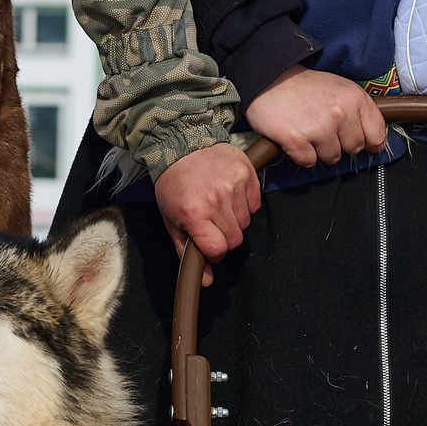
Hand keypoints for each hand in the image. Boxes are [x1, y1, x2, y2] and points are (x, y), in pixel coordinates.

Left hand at [153, 143, 261, 285]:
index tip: (210, 246)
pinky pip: (255, 204)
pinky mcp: (247, 173)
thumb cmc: (174, 184)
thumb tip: (206, 281)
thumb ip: (187, 251)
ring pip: (246, 222)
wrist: (183, 144)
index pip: (218, 249)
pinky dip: (245, 203)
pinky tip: (230, 193)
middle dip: (224, 237)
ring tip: (219, 204)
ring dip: (234, 219)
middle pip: (235, 239)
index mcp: (194, 212)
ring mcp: (234, 185)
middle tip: (212, 223)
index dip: (215, 253)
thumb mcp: (171, 219)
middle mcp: (216, 199)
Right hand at [243, 67, 386, 168]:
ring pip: (332, 158)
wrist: (269, 78)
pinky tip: (296, 137)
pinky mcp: (297, 140)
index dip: (370, 141)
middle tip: (323, 128)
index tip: (361, 141)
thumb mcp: (340, 88)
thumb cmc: (305, 86)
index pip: (377, 133)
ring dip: (319, 149)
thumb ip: (360, 112)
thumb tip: (376, 143)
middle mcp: (340, 113)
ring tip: (308, 130)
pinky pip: (308, 162)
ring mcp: (319, 128)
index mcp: (355, 98)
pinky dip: (301, 154)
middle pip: (354, 148)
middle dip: (340, 143)